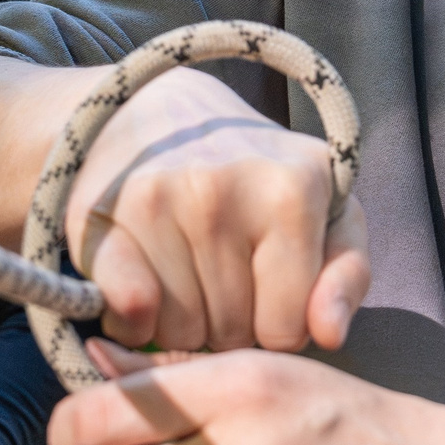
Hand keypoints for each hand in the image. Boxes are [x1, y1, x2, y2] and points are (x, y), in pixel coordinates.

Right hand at [66, 67, 369, 353]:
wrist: (148, 110)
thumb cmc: (253, 175)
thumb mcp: (326, 211)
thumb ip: (347, 274)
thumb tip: (330, 335)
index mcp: (294, 187)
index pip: (287, 331)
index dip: (276, 323)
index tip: (265, 287)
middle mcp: (223, 188)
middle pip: (230, 334)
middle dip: (228, 323)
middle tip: (219, 273)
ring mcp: (156, 199)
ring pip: (178, 334)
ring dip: (180, 324)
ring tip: (185, 273)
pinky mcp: (97, 216)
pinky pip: (128, 314)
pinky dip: (131, 322)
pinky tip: (143, 286)